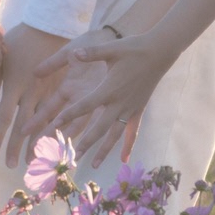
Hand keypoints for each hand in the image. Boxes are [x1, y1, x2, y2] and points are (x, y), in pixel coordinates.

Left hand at [0, 24, 68, 167]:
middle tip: (11, 165)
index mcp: (15, 84)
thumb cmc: (20, 40)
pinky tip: (54, 142)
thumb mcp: (1, 59)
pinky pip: (58, 115)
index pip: (4, 116)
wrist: (50, 26)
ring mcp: (49, 91)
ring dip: (36, 143)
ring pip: (42, 124)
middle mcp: (32, 92)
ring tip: (32, 161)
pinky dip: (55, 131)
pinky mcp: (62, 89)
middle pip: (23, 125)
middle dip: (16, 147)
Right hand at [10, 26, 114, 159]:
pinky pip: (101, 120)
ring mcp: (93, 102)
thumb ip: (53, 63)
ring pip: (77, 127)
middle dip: (48, 137)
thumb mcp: (69, 52)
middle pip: (60, 123)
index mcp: (67, 88)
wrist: (113, 39)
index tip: (22, 131)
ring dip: (68, 140)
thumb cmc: (89, 43)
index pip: (47, 108)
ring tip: (59, 155)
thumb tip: (34, 72)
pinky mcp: (107, 102)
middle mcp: (78, 99)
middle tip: (35, 153)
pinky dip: (96, 134)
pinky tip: (90, 147)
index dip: (35, 120)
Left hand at [41, 29, 180, 168]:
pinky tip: (124, 160)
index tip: (55, 125)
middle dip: (85, 143)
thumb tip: (75, 53)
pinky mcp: (138, 110)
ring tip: (93, 165)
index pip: (85, 105)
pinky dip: (128, 145)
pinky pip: (132, 132)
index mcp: (109, 88)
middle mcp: (119, 102)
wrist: (159, 52)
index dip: (70, 115)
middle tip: (71, 157)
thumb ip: (92, 53)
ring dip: (103, 150)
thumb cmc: (133, 48)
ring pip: (114, 134)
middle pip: (99, 128)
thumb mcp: (111, 48)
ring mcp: (130, 108)